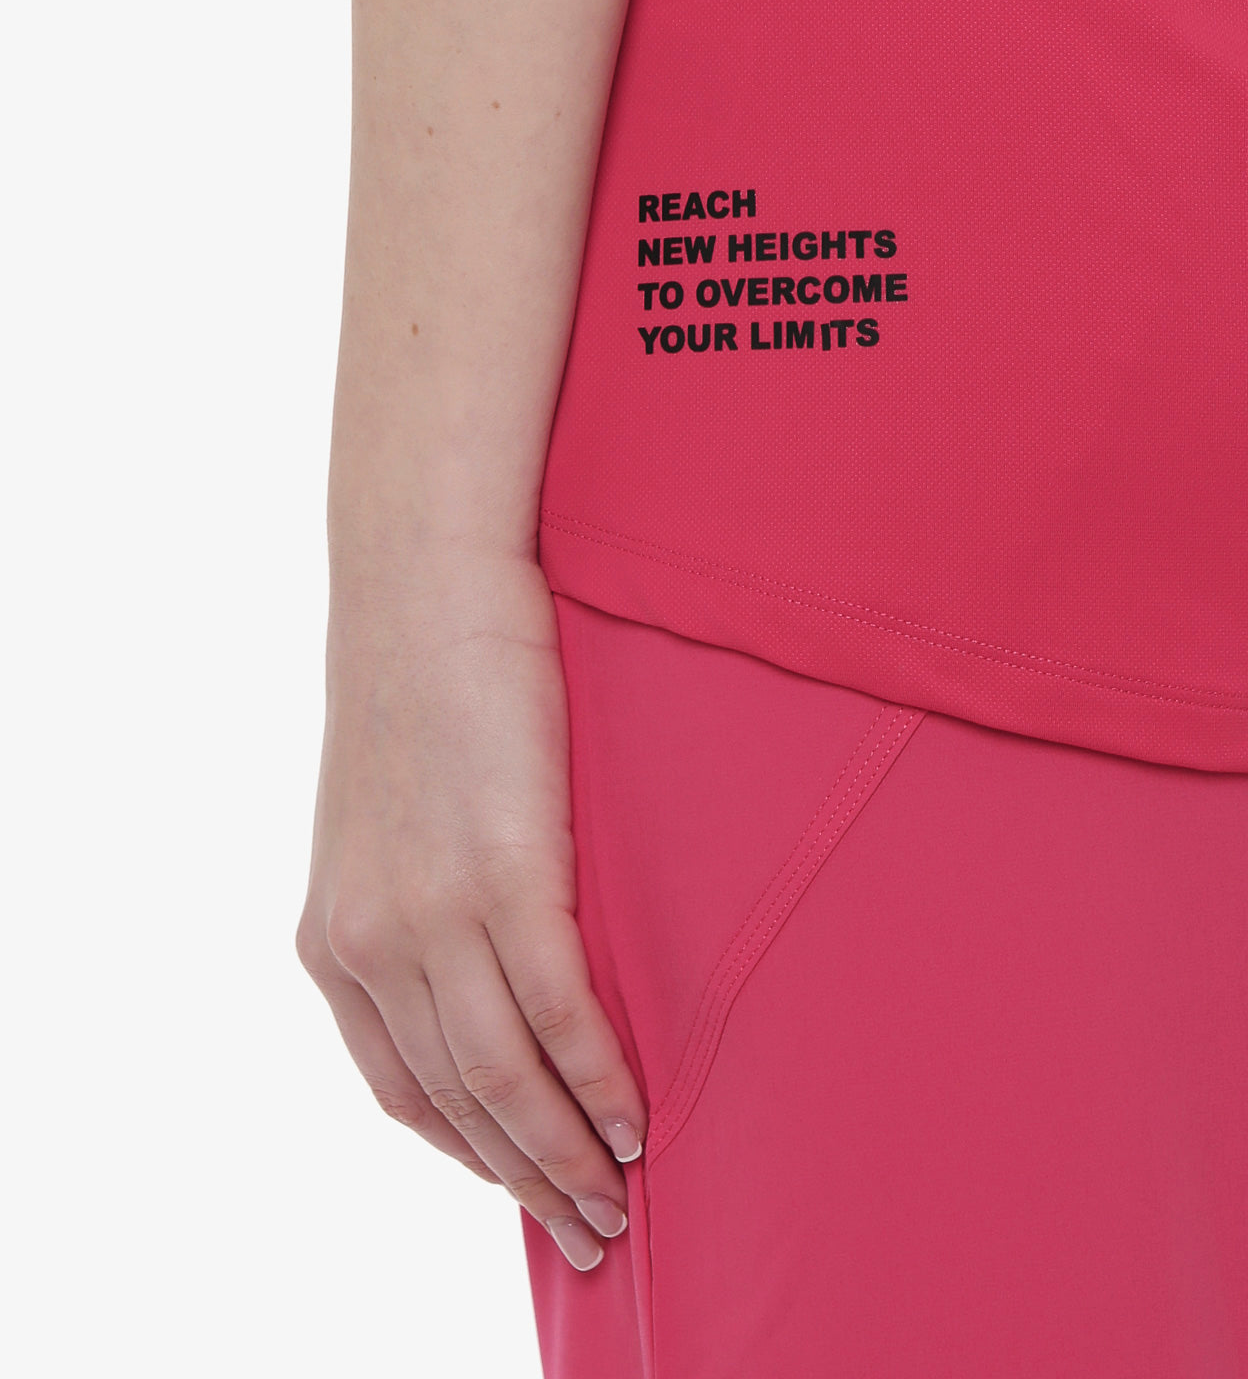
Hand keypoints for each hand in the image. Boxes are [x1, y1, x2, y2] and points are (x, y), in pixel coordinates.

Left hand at [296, 550, 646, 1270]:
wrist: (426, 583)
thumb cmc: (425, 691)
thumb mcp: (389, 820)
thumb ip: (417, 908)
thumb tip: (484, 973)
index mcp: (332, 939)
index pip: (400, 1090)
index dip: (468, 1155)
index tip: (524, 1186)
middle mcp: (368, 943)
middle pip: (455, 1103)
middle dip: (525, 1182)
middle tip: (590, 1234)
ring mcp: (431, 912)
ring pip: (505, 1076)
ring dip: (567, 1154)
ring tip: (622, 1201)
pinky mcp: (503, 873)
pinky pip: (559, 1012)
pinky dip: (599, 1079)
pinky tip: (636, 1117)